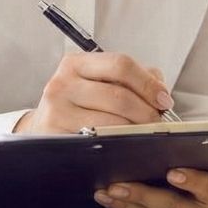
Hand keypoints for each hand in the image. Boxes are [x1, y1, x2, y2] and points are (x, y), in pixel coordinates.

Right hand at [14, 53, 173, 133]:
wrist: (43, 126)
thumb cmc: (80, 102)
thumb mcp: (100, 81)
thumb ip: (134, 77)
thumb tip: (160, 89)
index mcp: (76, 63)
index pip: (121, 65)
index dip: (148, 83)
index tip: (164, 99)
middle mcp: (62, 84)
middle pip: (118, 96)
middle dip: (146, 111)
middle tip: (158, 121)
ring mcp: (55, 111)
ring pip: (110, 122)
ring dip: (135, 129)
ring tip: (145, 132)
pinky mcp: (54, 136)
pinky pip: (95, 141)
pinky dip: (116, 144)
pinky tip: (125, 144)